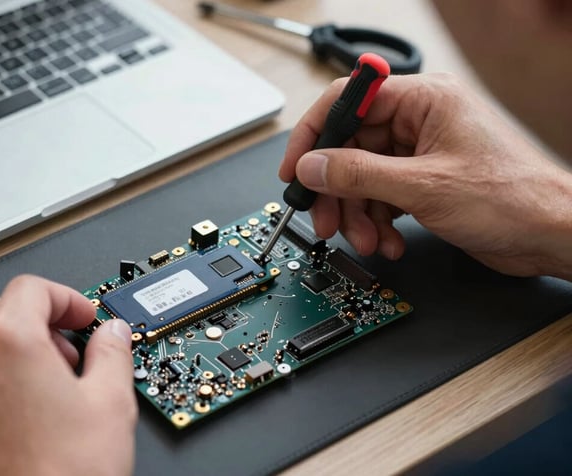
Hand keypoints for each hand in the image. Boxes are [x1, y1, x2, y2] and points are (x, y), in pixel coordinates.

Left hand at [0, 275, 136, 475]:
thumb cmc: (66, 474)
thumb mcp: (110, 405)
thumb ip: (111, 355)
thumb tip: (112, 334)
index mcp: (12, 341)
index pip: (32, 289)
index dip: (63, 299)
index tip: (78, 319)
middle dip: (23, 318)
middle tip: (54, 351)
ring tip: (2, 365)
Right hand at [279, 73, 571, 279]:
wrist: (551, 236)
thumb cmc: (512, 199)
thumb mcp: (422, 187)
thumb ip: (357, 174)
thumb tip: (312, 167)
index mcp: (424, 100)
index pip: (349, 102)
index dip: (315, 135)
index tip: (296, 168)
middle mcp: (420, 120)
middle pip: (351, 148)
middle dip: (337, 190)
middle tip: (326, 219)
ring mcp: (421, 151)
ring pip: (362, 177)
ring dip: (358, 214)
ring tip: (366, 239)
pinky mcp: (424, 180)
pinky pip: (381, 196)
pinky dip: (378, 221)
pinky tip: (388, 241)